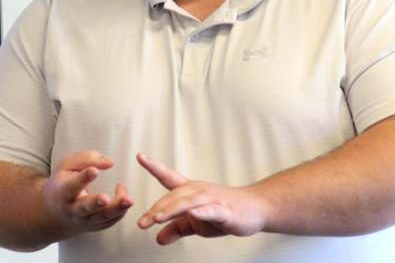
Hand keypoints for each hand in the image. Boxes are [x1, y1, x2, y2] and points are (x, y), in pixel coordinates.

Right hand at [42, 150, 133, 235]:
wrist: (56, 213)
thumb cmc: (63, 184)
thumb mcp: (67, 166)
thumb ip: (86, 159)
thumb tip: (110, 162)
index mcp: (63, 193)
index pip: (72, 186)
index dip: (84, 178)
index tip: (95, 171)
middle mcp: (74, 210)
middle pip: (86, 208)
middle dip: (96, 203)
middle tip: (106, 198)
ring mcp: (86, 220)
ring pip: (102, 217)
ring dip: (117, 209)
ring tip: (129, 200)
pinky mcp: (97, 226)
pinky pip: (111, 220)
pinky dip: (120, 210)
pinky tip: (125, 198)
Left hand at [136, 152, 267, 244]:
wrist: (254, 209)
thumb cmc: (223, 212)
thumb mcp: (195, 223)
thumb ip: (176, 228)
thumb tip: (158, 238)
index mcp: (190, 191)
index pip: (169, 176)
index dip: (154, 166)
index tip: (140, 156)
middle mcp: (199, 191)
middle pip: (174, 196)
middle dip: (156, 209)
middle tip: (142, 222)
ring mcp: (212, 199)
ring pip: (188, 203)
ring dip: (171, 210)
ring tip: (157, 218)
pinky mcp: (225, 211)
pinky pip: (211, 211)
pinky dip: (201, 212)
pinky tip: (192, 214)